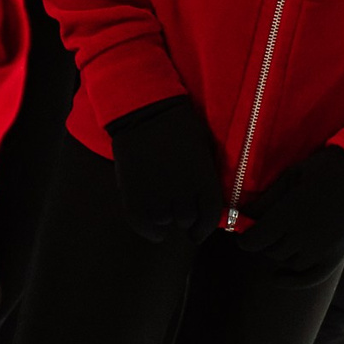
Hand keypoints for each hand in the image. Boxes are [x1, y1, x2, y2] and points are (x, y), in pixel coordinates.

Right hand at [105, 95, 225, 242]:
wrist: (144, 111)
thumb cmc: (178, 125)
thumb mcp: (203, 148)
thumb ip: (206, 176)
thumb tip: (207, 199)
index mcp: (203, 178)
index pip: (210, 215)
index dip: (205, 228)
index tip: (199, 232)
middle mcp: (182, 192)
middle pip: (187, 219)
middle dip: (186, 216)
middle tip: (180, 207)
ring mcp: (156, 195)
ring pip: (165, 221)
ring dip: (167, 217)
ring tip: (164, 206)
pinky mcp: (133, 195)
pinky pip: (142, 224)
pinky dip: (150, 231)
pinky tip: (155, 230)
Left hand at [233, 146, 343, 277]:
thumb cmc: (327, 167)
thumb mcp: (293, 175)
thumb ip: (267, 199)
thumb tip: (244, 215)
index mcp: (289, 214)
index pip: (255, 240)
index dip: (244, 238)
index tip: (242, 232)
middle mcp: (303, 237)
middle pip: (270, 251)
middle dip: (262, 241)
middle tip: (264, 228)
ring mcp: (321, 250)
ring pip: (287, 263)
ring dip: (279, 253)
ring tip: (280, 238)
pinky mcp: (336, 257)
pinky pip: (309, 278)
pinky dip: (291, 280)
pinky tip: (278, 276)